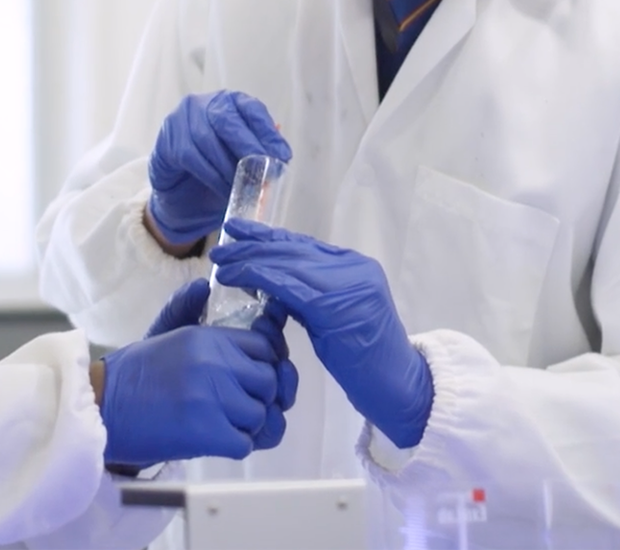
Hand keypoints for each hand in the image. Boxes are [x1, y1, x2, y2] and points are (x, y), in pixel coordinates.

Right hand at [99, 280, 296, 465]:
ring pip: (261, 415)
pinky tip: (214, 439)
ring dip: (246, 425)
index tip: (250, 379)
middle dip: (259, 397)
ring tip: (221, 423)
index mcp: (207, 337)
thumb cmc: (131, 376)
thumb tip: (204, 286)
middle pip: (269, 381)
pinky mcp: (205, 432)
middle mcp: (214, 362)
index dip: (265, 365)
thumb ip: (186, 309)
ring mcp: (212, 397)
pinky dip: (234, 445)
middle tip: (237, 406)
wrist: (100, 409)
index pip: (265, 347)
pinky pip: (245, 443)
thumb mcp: (162, 333)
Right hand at [147, 91, 291, 245]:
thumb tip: (280, 155)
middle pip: (227, 120)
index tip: (283, 156)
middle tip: (264, 171)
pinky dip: (211, 175)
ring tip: (244, 187)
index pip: (251, 109)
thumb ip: (259, 152)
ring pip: (208, 140)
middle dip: (248, 147)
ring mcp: (181, 118)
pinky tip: (224, 188)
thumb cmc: (215, 167)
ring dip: (228, 167)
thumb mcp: (241, 159)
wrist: (179, 191)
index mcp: (228, 101)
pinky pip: (191, 157)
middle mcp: (203, 103)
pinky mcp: (166, 139)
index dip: (267, 133)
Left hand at [210, 219, 432, 449]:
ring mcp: (349, 283)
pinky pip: (289, 286)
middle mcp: (353, 267)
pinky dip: (258, 278)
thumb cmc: (364, 361)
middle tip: (221, 244)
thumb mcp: (332, 318)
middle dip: (252, 244)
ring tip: (222, 261)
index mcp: (354, 266)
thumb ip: (308, 296)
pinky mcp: (338, 305)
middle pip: (293, 249)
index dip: (267, 236)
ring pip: (287, 263)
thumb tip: (269, 284)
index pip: (302, 245)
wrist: (397, 387)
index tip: (238, 231)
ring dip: (249, 260)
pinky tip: (237, 278)